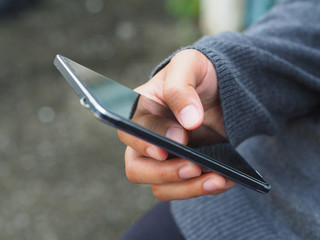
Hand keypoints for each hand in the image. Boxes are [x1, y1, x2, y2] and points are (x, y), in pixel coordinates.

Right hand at [118, 49, 234, 200]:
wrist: (220, 87)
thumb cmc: (197, 72)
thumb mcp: (189, 64)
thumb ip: (181, 87)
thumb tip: (188, 121)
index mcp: (140, 111)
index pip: (129, 132)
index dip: (146, 143)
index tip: (177, 142)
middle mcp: (146, 138)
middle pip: (137, 169)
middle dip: (165, 173)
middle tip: (194, 167)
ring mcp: (165, 157)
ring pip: (161, 187)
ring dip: (187, 188)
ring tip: (217, 179)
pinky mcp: (184, 167)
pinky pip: (184, 188)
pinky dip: (203, 188)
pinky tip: (225, 179)